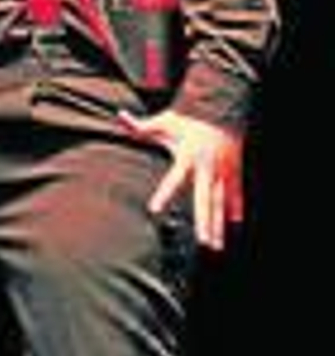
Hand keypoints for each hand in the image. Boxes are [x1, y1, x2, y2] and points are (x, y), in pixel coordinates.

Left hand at [118, 107, 244, 251]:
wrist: (220, 111)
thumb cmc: (187, 119)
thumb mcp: (164, 121)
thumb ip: (141, 124)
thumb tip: (119, 115)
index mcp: (187, 157)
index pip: (174, 179)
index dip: (164, 194)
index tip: (153, 209)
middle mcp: (207, 168)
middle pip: (205, 200)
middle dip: (205, 222)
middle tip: (203, 242)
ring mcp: (222, 171)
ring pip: (221, 202)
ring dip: (219, 223)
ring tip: (215, 244)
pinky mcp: (233, 170)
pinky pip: (235, 191)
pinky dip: (236, 206)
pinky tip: (235, 222)